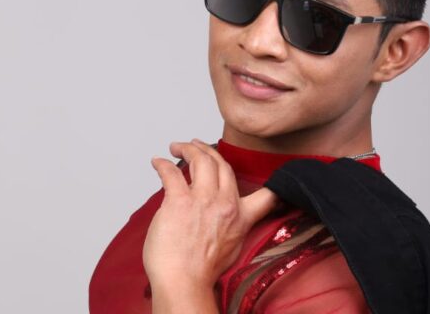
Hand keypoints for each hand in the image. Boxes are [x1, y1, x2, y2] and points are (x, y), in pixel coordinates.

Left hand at [143, 139, 278, 290]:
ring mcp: (202, 200)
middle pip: (222, 165)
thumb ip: (232, 226)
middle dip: (208, 151)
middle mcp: (225, 204)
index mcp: (241, 217)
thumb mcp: (231, 248)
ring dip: (188, 148)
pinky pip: (171, 172)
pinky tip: (158, 162)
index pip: (267, 195)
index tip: (267, 173)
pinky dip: (163, 163)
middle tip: (197, 146)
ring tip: (178, 147)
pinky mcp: (179, 201)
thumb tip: (223, 216)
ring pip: (201, 160)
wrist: (184, 282)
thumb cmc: (201, 271)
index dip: (272, 182)